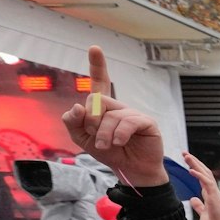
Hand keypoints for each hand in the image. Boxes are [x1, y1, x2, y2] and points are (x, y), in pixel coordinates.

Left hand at [58, 47, 167, 185]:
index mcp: (103, 108)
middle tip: (96, 138)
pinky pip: (128, 121)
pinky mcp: (146, 122)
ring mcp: (133, 113)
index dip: (97, 65)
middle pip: (96, 101)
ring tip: (108, 146)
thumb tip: (77, 106)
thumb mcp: (83, 139)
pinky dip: (119, 134)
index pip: (99, 82)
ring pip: (110, 115)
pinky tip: (119, 142)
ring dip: (104, 134)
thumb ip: (74, 123)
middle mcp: (118, 106)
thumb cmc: (111, 153)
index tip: (94, 47)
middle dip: (91, 122)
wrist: (130, 171)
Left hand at [183, 157, 219, 219]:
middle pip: (204, 172)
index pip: (202, 177)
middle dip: (194, 162)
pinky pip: (207, 182)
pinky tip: (191, 170)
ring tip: (187, 156)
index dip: (195, 168)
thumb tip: (193, 199)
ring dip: (196, 164)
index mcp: (209, 194)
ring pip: (206, 173)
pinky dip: (199, 175)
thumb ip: (198, 205)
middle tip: (185, 153)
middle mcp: (213, 191)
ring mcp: (214, 192)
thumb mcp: (202, 213)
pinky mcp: (215, 196)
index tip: (187, 161)